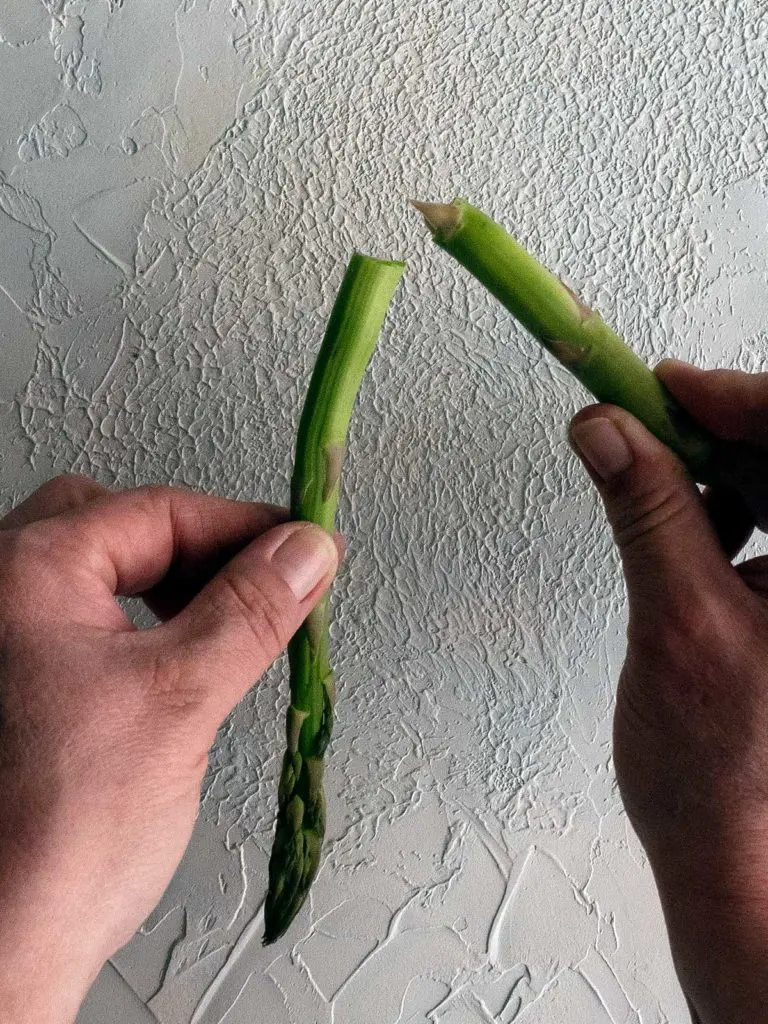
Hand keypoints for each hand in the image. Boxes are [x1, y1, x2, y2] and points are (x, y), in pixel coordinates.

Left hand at [0, 477, 338, 1022]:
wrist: (11, 940)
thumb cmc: (56, 833)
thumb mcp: (181, 697)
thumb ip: (250, 611)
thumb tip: (304, 553)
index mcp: (23, 575)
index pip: (158, 512)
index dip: (244, 527)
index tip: (304, 548)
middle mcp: (0, 596)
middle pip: (120, 527)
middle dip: (200, 548)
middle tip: (268, 578)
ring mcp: (7, 643)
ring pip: (105, 573)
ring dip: (175, 586)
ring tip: (234, 622)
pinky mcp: (21, 685)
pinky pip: (93, 622)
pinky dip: (149, 624)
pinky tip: (183, 656)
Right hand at [569, 362, 767, 1023]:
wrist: (731, 846)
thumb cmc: (720, 766)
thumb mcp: (678, 622)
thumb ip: (646, 512)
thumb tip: (606, 428)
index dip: (746, 401)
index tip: (670, 387)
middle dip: (727, 424)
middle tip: (646, 415)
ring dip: (722, 461)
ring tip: (661, 475)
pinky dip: (726, 498)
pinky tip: (692, 518)